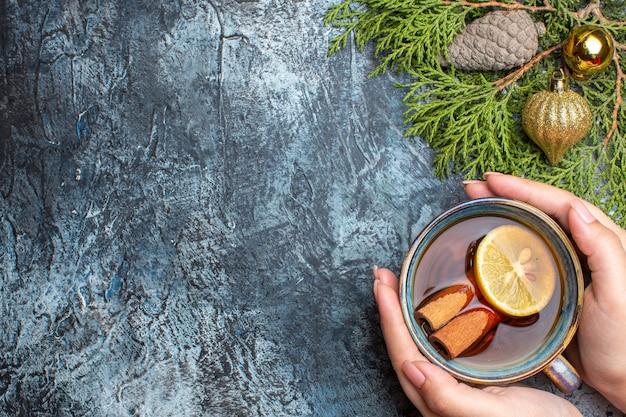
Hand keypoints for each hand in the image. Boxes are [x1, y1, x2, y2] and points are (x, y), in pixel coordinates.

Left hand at [374, 267, 580, 416]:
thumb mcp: (494, 414)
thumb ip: (449, 399)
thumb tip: (412, 371)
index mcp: (437, 402)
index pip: (403, 353)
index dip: (389, 318)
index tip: (382, 285)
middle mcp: (438, 393)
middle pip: (403, 345)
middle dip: (389, 309)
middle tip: (383, 277)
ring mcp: (452, 384)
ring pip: (418, 344)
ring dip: (404, 313)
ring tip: (395, 286)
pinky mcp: (468, 377)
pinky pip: (438, 346)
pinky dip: (427, 323)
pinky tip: (429, 311)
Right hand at [464, 173, 625, 411]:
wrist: (622, 380)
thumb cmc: (625, 343)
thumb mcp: (618, 295)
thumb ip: (603, 250)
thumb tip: (575, 210)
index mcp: (605, 243)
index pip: (561, 205)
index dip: (525, 189)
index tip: (493, 181)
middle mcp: (585, 247)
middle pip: (543, 209)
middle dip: (508, 193)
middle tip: (474, 187)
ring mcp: (568, 264)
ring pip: (534, 226)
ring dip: (505, 211)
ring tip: (475, 202)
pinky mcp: (554, 282)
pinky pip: (528, 251)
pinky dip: (507, 238)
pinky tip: (489, 237)